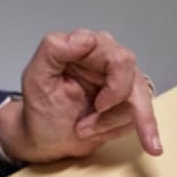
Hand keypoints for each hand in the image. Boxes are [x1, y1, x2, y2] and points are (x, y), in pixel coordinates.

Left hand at [0, 29, 161, 162]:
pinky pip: (139, 118)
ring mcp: (122, 81)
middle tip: (86, 128)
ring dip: (112, 125)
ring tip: (84, 131)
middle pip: (136, 83)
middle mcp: (109, 60)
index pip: (120, 59)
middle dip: (115, 114)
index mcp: (88, 48)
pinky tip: (95, 132)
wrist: (47, 138)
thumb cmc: (41, 109)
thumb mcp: (36, 77)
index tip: (99, 107)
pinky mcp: (129, 100)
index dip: (115, 87)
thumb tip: (85, 38)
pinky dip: (116, 131)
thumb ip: (54, 48)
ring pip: (140, 104)